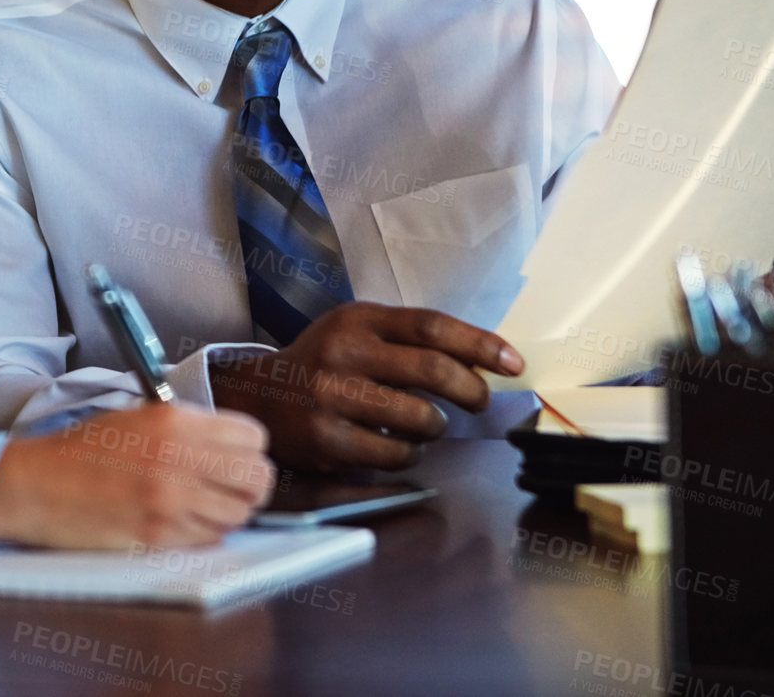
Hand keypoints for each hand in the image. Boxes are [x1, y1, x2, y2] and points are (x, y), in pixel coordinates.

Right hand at [0, 403, 274, 548]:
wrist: (37, 484)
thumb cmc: (84, 451)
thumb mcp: (141, 416)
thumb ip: (190, 428)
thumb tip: (233, 448)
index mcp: (176, 420)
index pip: (254, 437)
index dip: (251, 449)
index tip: (239, 456)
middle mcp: (179, 458)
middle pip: (258, 479)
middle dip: (251, 484)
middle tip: (232, 486)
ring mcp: (171, 501)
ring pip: (239, 515)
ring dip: (229, 512)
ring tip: (203, 504)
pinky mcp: (158, 537)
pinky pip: (209, 539)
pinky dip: (205, 533)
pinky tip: (182, 520)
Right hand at [208, 303, 524, 470]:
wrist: (261, 397)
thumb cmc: (324, 363)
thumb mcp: (356, 332)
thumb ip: (406, 340)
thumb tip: (480, 362)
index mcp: (358, 319)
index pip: (431, 325)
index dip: (480, 344)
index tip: (512, 362)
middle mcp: (344, 352)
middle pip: (431, 369)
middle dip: (470, 389)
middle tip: (480, 401)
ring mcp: (333, 396)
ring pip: (419, 417)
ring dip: (436, 425)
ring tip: (426, 423)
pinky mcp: (327, 439)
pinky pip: (394, 454)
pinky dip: (408, 453)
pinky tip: (396, 444)